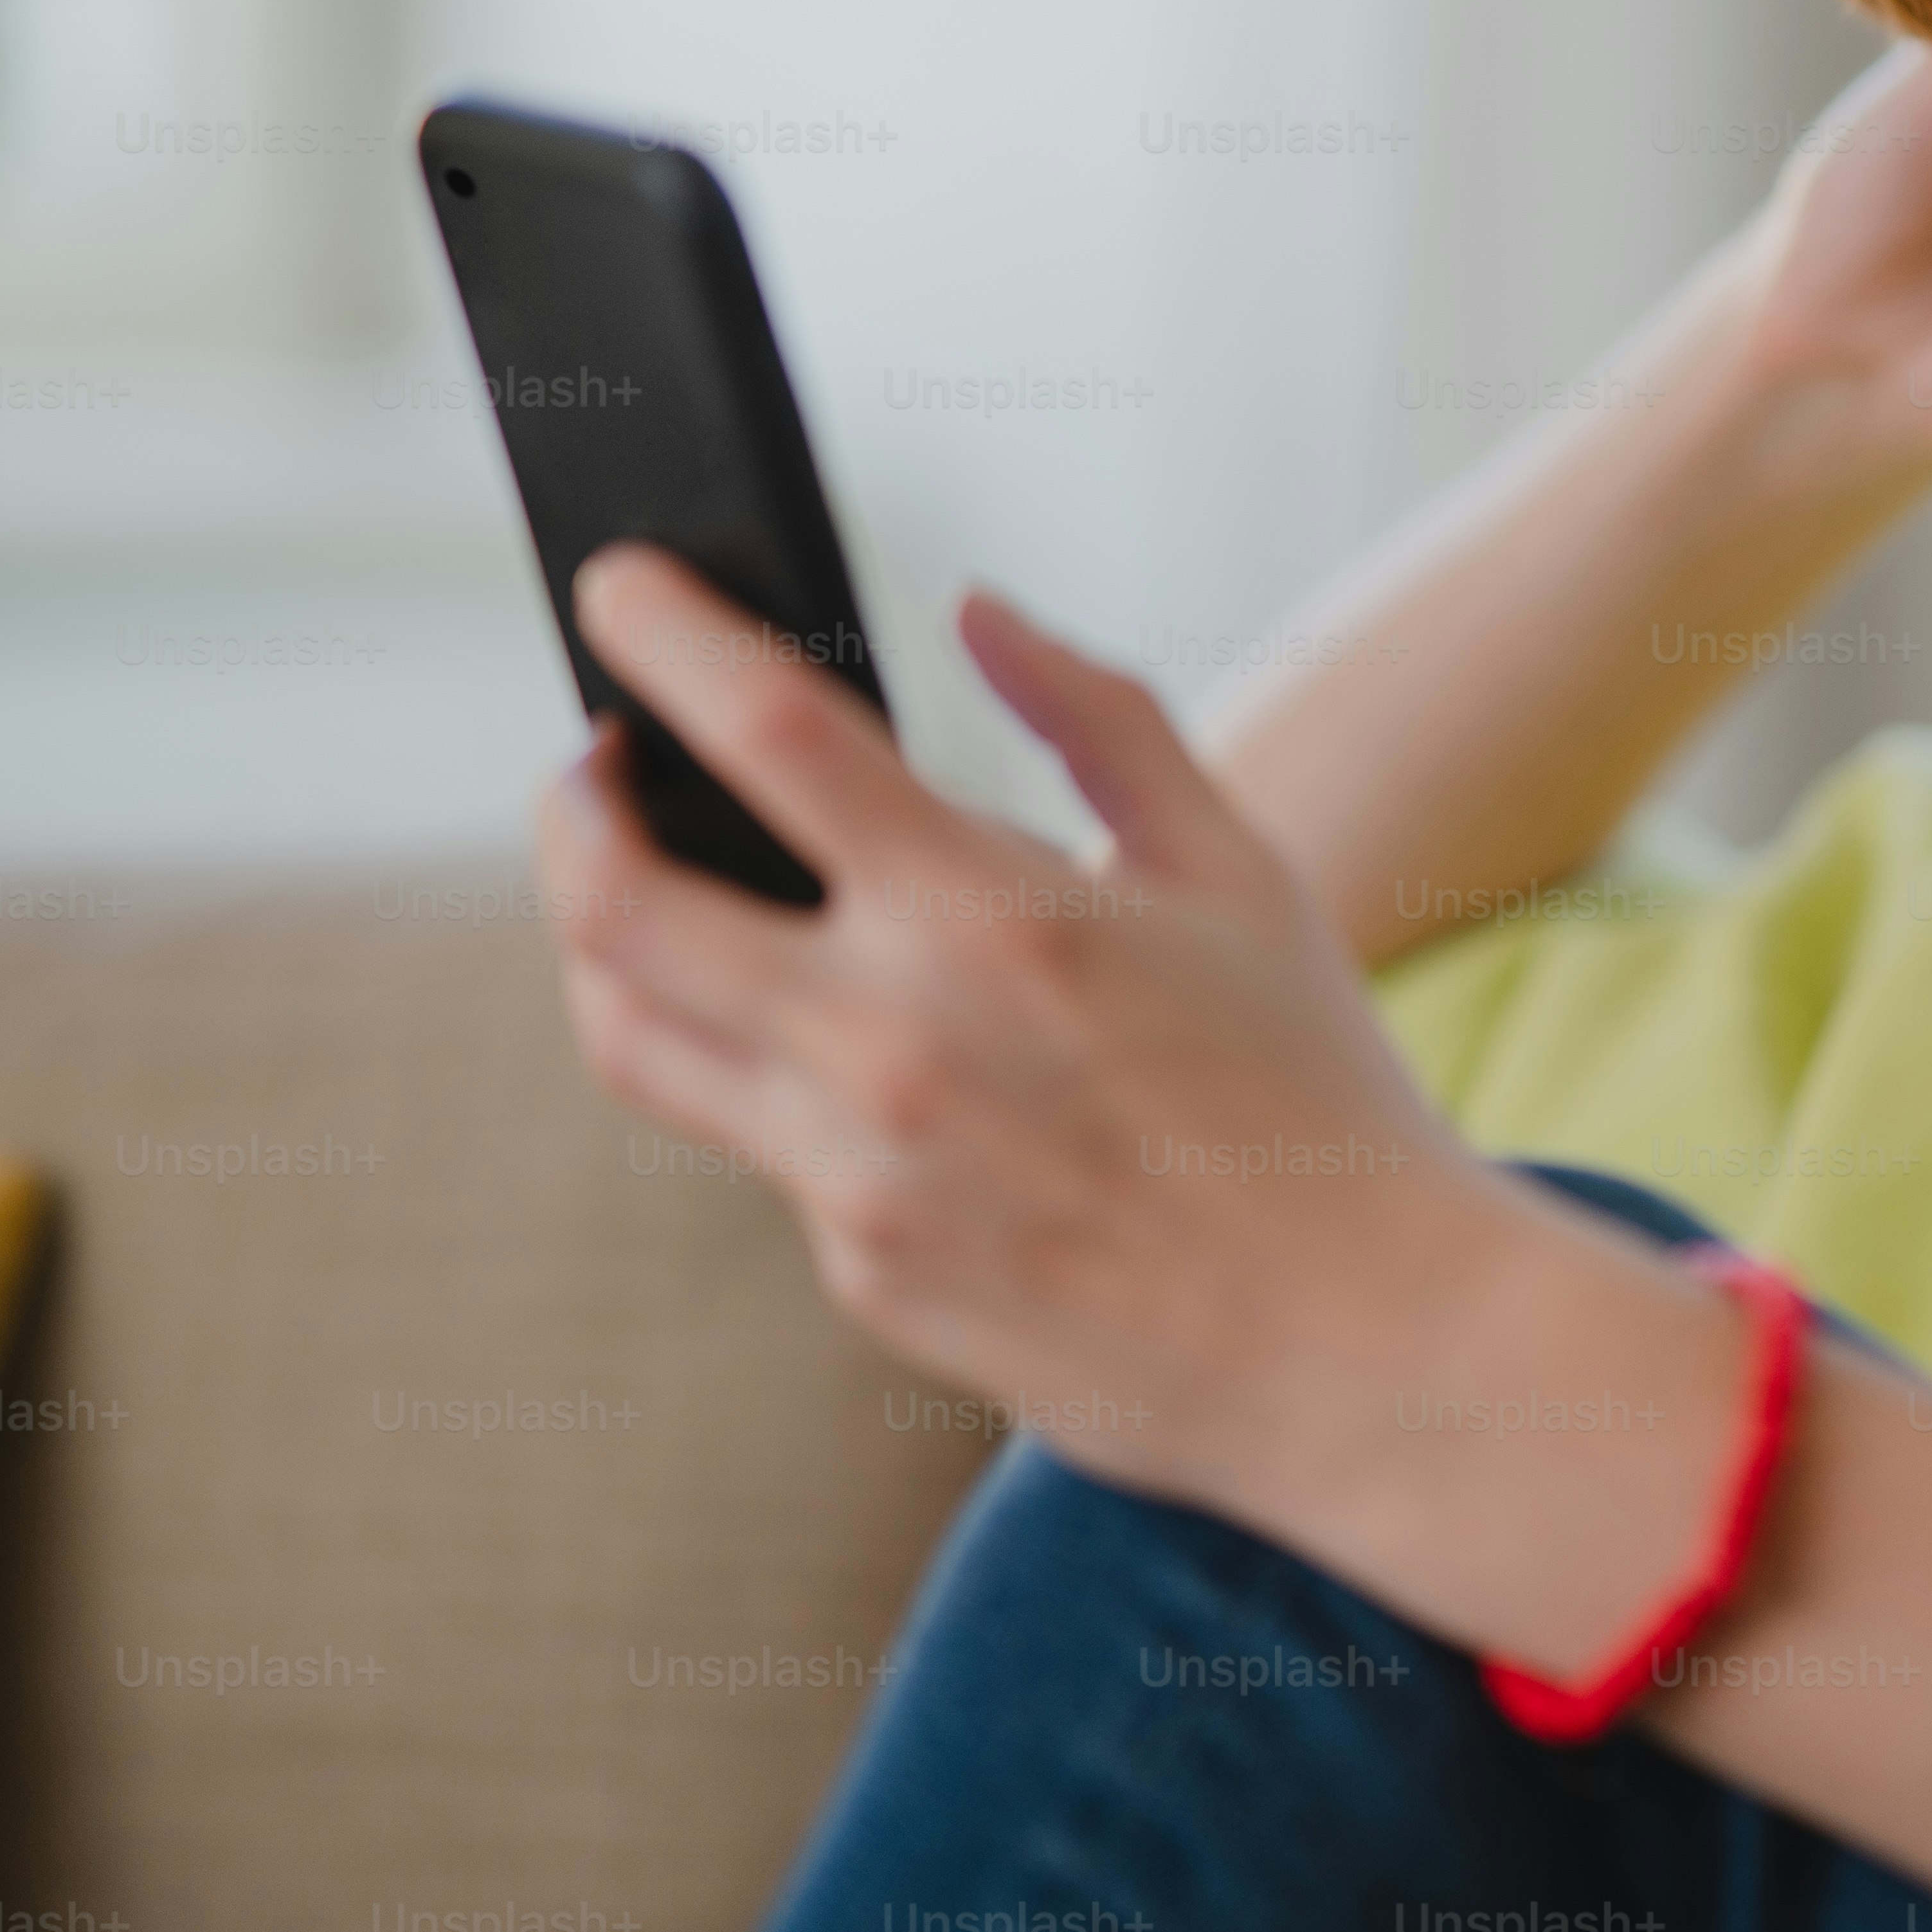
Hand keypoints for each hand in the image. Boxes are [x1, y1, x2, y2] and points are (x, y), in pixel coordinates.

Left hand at [529, 544, 1541, 1509]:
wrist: (1360, 1344)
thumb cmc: (1316, 1094)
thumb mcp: (1238, 869)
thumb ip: (1100, 717)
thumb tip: (983, 613)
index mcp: (988, 915)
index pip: (764, 731)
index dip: (663, 637)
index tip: (616, 587)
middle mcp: (889, 1043)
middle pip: (613, 908)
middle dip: (571, 813)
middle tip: (593, 770)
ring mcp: (858, 1174)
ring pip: (634, 1040)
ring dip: (607, 947)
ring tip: (649, 898)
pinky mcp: (863, 1274)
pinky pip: (764, 1152)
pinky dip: (778, 1078)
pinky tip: (852, 1055)